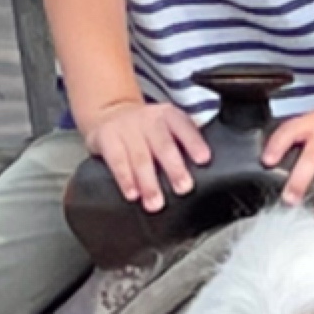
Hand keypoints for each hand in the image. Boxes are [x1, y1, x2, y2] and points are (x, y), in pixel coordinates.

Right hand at [85, 99, 210, 211]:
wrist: (108, 112)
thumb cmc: (146, 127)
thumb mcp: (166, 125)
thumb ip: (184, 142)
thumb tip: (206, 168)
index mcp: (168, 116)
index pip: (184, 127)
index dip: (194, 143)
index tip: (203, 159)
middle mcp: (149, 120)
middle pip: (163, 145)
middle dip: (174, 168)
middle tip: (183, 187)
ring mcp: (127, 128)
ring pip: (140, 158)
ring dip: (149, 182)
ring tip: (155, 202)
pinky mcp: (107, 137)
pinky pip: (117, 161)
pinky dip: (125, 179)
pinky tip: (132, 193)